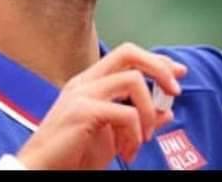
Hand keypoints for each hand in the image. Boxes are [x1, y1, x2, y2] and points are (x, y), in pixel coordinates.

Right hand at [14, 42, 186, 169]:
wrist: (42, 172)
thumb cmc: (73, 156)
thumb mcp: (114, 137)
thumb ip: (138, 120)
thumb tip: (166, 111)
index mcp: (90, 82)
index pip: (128, 55)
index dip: (157, 61)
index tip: (179, 73)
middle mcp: (85, 81)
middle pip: (129, 52)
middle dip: (159, 67)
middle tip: (175, 91)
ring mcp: (81, 93)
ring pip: (133, 80)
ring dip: (148, 110)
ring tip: (144, 138)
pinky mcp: (82, 111)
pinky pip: (125, 112)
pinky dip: (135, 133)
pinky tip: (129, 151)